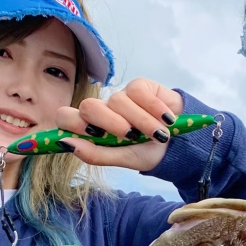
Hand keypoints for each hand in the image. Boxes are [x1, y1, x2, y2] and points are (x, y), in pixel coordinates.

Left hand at [56, 79, 183, 171]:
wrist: (180, 143)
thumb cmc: (148, 151)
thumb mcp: (123, 159)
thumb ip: (94, 154)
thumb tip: (65, 143)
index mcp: (93, 128)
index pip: (66, 117)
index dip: (72, 123)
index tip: (92, 134)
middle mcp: (103, 110)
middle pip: (89, 106)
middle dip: (110, 123)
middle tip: (130, 136)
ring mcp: (121, 96)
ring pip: (118, 101)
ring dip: (142, 122)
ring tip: (159, 135)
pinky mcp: (139, 86)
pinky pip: (138, 92)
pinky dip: (155, 109)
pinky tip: (167, 119)